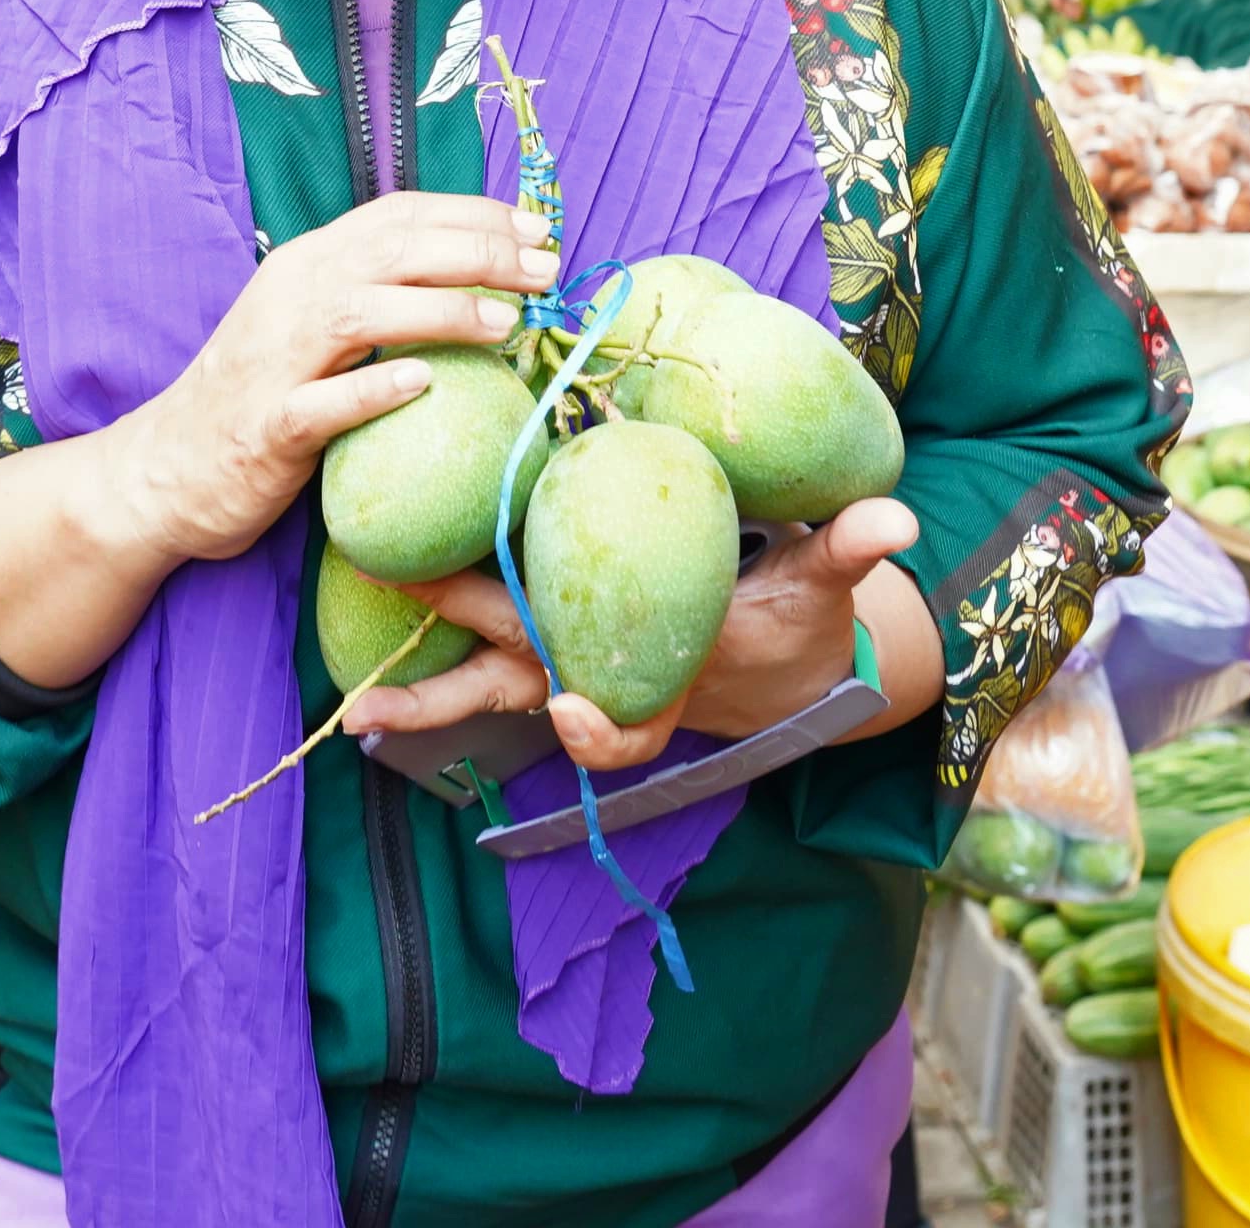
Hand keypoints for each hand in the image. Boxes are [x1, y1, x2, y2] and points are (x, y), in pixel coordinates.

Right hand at [102, 192, 552, 567]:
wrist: (168, 468)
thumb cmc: (263, 394)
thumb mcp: (316, 326)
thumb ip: (380, 293)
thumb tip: (482, 277)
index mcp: (308, 264)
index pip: (397, 216)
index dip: (471, 214)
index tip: (536, 227)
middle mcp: (291, 296)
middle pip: (390, 252)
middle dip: (476, 252)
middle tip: (544, 268)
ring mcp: (274, 360)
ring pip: (361, 313)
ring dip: (439, 311)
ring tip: (506, 321)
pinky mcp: (267, 425)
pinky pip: (324, 403)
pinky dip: (373, 388)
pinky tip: (423, 384)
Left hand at [347, 498, 922, 769]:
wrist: (774, 656)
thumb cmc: (796, 618)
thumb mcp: (826, 584)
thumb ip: (850, 550)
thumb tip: (894, 518)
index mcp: (668, 679)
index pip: (629, 727)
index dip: (598, 730)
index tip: (571, 714)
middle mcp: (606, 681)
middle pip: (524, 693)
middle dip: (457, 692)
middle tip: (383, 697)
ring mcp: (568, 662)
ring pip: (486, 684)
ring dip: (422, 692)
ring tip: (355, 709)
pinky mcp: (547, 637)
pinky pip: (483, 652)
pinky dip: (432, 650)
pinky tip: (370, 638)